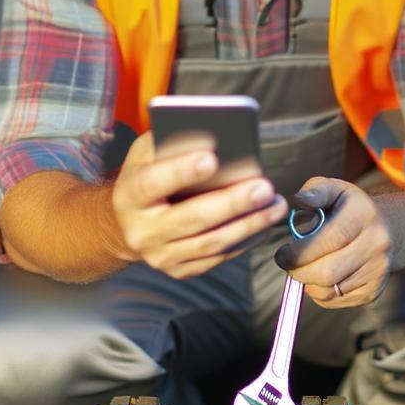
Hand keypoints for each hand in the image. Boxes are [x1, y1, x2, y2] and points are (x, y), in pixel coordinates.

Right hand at [111, 132, 287, 278]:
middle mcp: (142, 230)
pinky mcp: (180, 270)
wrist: (128, 222)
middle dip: (232, 203)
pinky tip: (264, 224)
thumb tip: (214, 135)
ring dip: (249, 224)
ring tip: (276, 206)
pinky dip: (245, 241)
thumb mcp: (148, 153)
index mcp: (130, 194)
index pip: (153, 183)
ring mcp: (161, 255)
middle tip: (264, 187)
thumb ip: (172, 143)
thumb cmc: (148, 174)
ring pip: (210, 243)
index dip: (181, 172)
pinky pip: (218, 258)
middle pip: (192, 218)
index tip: (212, 158)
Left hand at [273, 177, 393, 307]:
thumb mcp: (334, 189)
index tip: (282, 254)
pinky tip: (320, 276)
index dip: (301, 251)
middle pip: (329, 271)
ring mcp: (377, 271)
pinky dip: (319, 292)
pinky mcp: (373, 291)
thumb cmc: (349, 208)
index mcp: (364, 215)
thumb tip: (298, 200)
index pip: (331, 239)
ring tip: (305, 267)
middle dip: (299, 271)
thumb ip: (314, 191)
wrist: (387, 230)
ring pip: (329, 290)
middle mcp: (377, 244)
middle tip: (288, 264)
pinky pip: (335, 301)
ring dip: (307, 283)